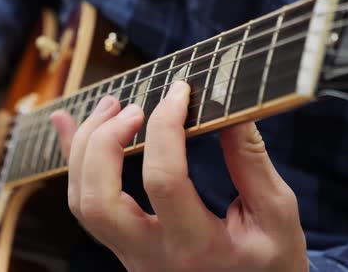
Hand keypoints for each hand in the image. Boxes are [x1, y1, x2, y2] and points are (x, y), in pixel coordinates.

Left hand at [50, 81, 307, 271]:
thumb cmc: (270, 262)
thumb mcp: (277, 216)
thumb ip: (252, 162)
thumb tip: (228, 111)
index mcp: (197, 248)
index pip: (164, 180)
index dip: (166, 127)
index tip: (179, 92)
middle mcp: (152, 256)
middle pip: (97, 200)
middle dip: (104, 142)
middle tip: (130, 107)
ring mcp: (131, 255)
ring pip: (82, 204)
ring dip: (84, 148)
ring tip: (110, 106)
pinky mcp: (125, 247)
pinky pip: (86, 204)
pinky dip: (75, 161)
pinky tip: (70, 126)